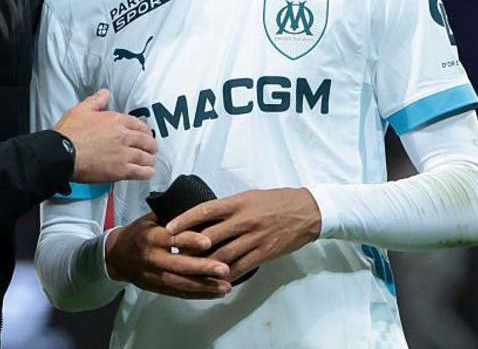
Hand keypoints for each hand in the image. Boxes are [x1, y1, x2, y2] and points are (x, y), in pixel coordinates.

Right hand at [55, 89, 156, 183]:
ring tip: (150, 162)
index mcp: (116, 120)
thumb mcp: (81, 110)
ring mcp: (124, 154)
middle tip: (151, 149)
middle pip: (147, 141)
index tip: (146, 135)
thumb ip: (96, 101)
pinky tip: (148, 173)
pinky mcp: (121, 170)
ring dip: (150, 159)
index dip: (145, 131)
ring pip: (146, 157)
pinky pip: (141, 172)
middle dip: (151, 146)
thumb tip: (105, 93)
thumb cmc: (69, 133)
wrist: (63, 153)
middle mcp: (124, 136)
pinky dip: (147, 172)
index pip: (139, 125)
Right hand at [105, 212, 232, 298]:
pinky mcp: (157, 288)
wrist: (117, 256)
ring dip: (204, 286)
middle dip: (202, 268)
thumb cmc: (139, 232)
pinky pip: (179, 293)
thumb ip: (173, 216)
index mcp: (151, 237)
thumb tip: (200, 210)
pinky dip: (198, 294)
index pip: (172, 239)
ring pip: (181, 284)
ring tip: (226, 286)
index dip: (189, 240)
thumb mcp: (151, 218)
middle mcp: (152, 258)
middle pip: (179, 265)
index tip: (208, 242)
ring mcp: (154, 276)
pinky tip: (215, 293)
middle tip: (224, 269)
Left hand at [165, 188, 321, 283]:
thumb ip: (229, 208)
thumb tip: (205, 218)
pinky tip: (216, 280)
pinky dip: (227, 274)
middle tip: (174, 255)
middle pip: (209, 236)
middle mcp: (244, 220)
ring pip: (223, 255)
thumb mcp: (249, 197)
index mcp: (238, 203)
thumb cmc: (276, 201)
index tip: (169, 228)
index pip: (205, 210)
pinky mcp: (265, 253)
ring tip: (189, 271)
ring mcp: (254, 238)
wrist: (307, 211)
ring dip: (204, 265)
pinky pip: (241, 267)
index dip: (185, 220)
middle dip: (189, 247)